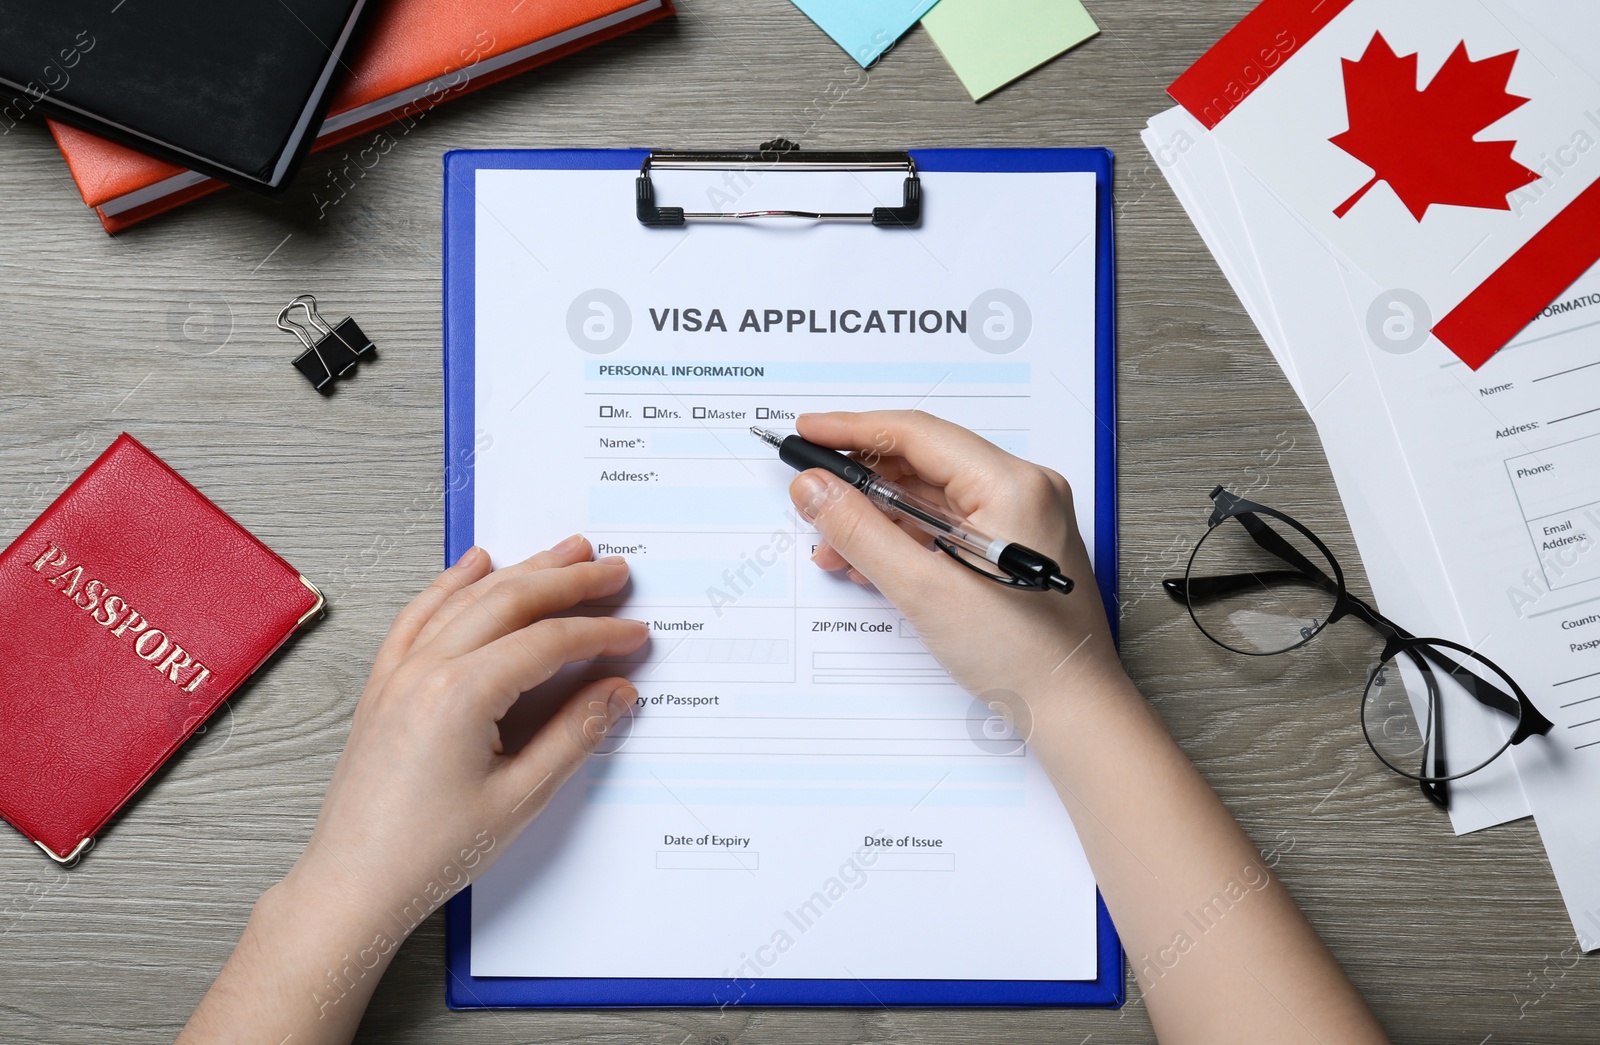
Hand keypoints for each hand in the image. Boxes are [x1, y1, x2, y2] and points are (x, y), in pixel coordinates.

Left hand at [283, 535, 647, 930]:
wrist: (354, 883)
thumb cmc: (428, 852)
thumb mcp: (519, 798)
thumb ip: (574, 735)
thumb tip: (615, 693)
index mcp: (461, 694)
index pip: (548, 641)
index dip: (600, 633)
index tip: (634, 634)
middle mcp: (426, 670)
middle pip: (510, 600)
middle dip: (568, 580)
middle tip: (613, 570)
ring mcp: (399, 673)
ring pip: (468, 598)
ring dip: (521, 570)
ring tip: (563, 552)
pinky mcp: (385, 685)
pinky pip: (421, 615)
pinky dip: (452, 584)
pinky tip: (475, 565)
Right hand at [790, 411, 1123, 714]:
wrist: (1073, 709)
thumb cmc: (1025, 656)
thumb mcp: (924, 591)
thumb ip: (860, 532)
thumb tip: (815, 489)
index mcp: (1013, 485)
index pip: (918, 434)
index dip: (854, 431)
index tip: (810, 432)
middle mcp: (1023, 489)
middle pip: (923, 463)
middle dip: (861, 486)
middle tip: (813, 497)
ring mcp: (1020, 517)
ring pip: (930, 498)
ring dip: (877, 519)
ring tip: (834, 548)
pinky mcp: (1012, 545)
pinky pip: (946, 525)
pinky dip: (905, 540)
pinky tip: (871, 563)